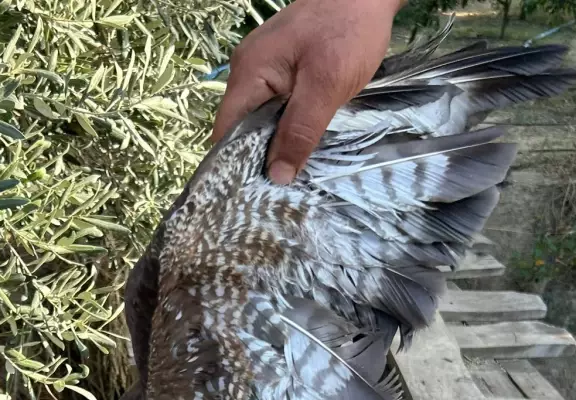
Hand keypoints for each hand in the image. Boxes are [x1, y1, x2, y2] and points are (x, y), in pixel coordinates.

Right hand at [212, 0, 402, 184]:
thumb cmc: (348, 31)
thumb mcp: (326, 86)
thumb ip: (300, 131)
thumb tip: (276, 175)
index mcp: (248, 72)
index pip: (227, 130)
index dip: (235, 163)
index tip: (252, 193)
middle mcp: (247, 69)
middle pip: (241, 126)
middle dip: (257, 157)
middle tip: (278, 190)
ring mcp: (264, 66)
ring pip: (260, 116)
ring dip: (274, 142)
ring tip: (289, 174)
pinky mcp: (283, 65)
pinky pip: (275, 103)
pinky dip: (285, 125)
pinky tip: (301, 142)